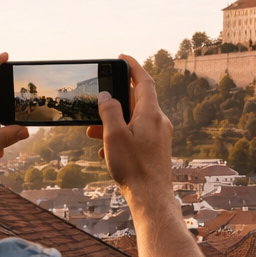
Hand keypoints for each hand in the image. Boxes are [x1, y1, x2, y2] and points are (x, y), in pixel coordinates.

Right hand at [87, 55, 172, 203]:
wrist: (151, 198)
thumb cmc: (134, 168)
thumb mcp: (114, 136)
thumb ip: (109, 112)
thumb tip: (107, 97)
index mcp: (151, 114)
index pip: (144, 81)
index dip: (133, 67)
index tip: (123, 58)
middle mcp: (160, 122)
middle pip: (138, 101)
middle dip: (117, 100)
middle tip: (101, 98)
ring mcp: (160, 137)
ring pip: (135, 120)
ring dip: (115, 122)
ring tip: (94, 131)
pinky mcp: (157, 150)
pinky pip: (138, 135)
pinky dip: (122, 136)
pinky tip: (106, 150)